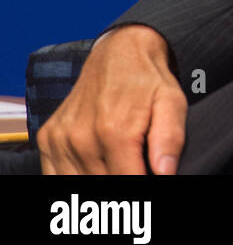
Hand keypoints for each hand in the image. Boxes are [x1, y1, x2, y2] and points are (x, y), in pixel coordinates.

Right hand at [37, 25, 187, 174]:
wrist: (119, 53)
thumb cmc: (149, 81)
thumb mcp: (172, 103)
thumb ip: (170, 139)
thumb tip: (166, 173)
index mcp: (115, 131)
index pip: (126, 183)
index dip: (140, 191)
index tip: (147, 182)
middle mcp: (82, 137)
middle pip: (101, 187)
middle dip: (119, 186)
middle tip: (134, 166)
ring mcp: (61, 138)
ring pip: (77, 185)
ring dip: (97, 181)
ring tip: (117, 164)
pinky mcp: (48, 137)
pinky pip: (54, 175)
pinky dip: (73, 177)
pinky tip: (94, 166)